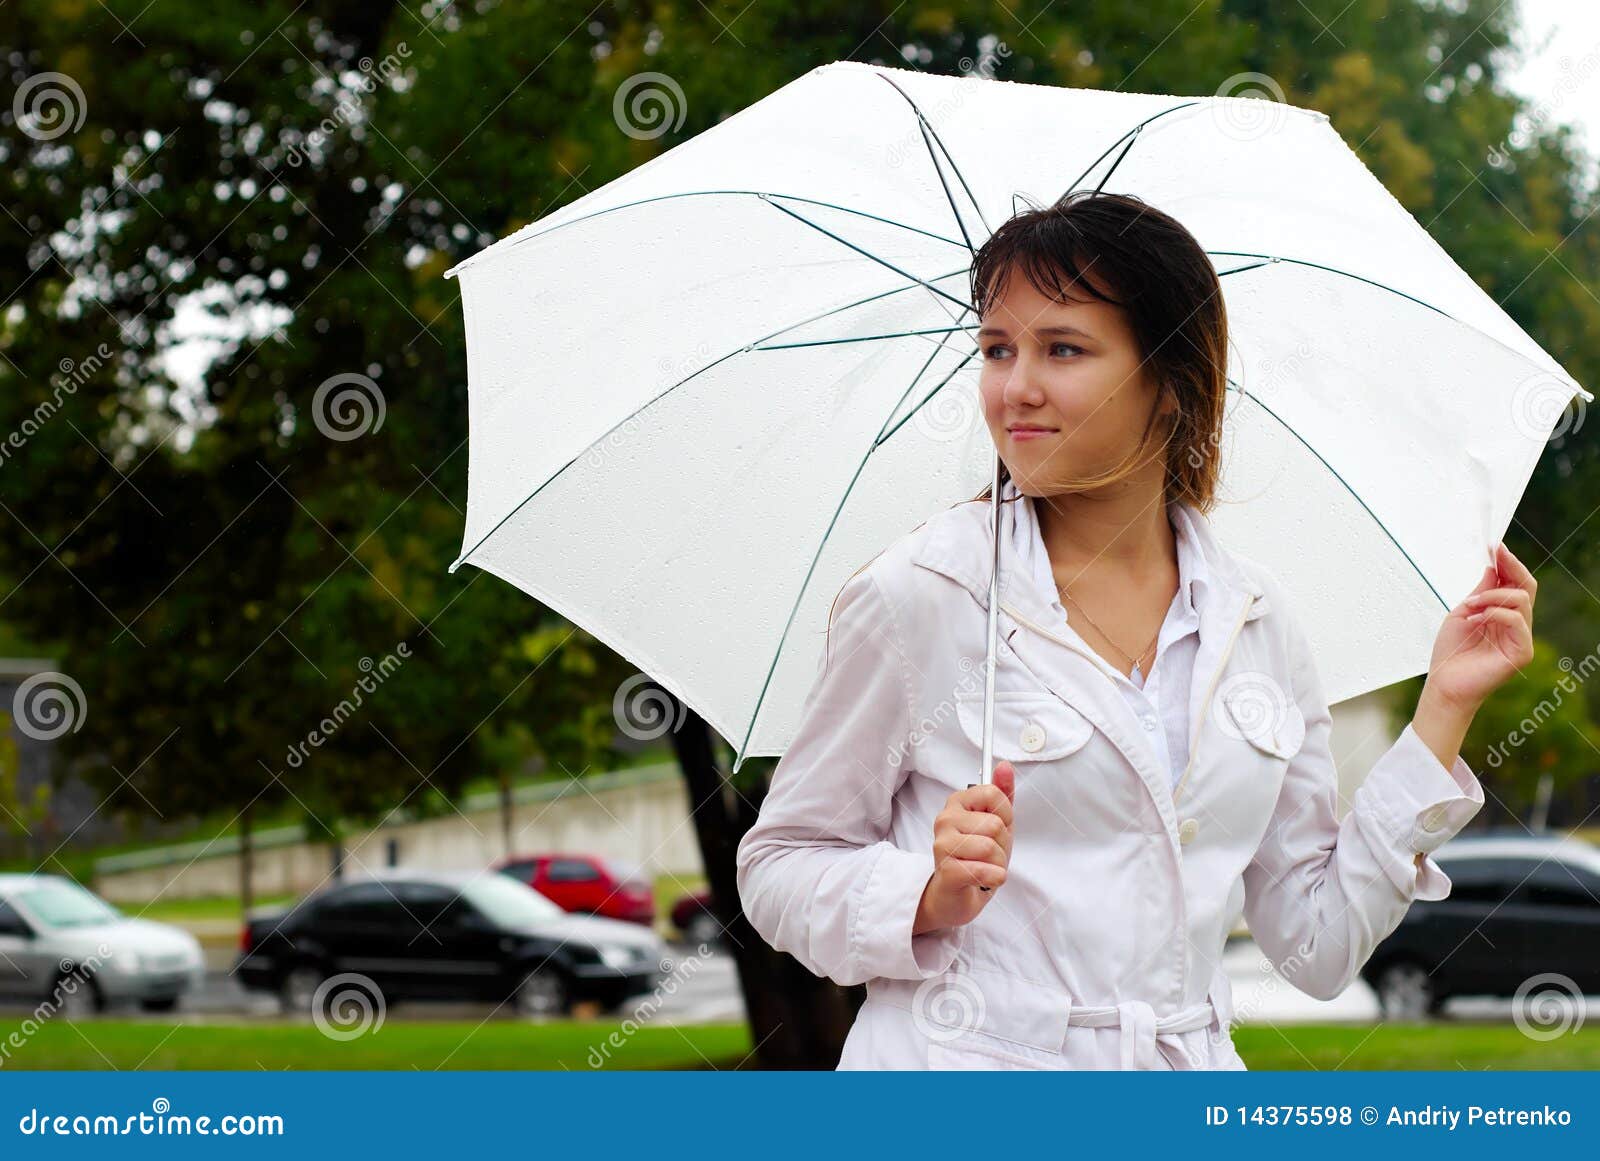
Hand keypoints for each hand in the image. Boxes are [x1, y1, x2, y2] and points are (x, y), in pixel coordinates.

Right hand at [912, 762, 1014, 934]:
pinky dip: (994, 878)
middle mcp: (945, 819)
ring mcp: (942, 844)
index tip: (996, 829)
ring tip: (984, 867)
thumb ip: (1001, 794)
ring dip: (998, 864)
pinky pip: (984, 869)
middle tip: (989, 855)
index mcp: (957, 802)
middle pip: (995, 825)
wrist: (956, 896)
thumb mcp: (995, 822)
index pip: (993, 794)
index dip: (1005, 815)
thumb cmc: (976, 857)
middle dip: (1003, 845)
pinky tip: (985, 880)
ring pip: (991, 848)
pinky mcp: (947, 871)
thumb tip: (1004, 766)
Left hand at [1425, 540, 1535, 712]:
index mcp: (1503, 614)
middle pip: (1526, 587)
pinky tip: (1476, 618)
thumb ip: (1481, 592)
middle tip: (1495, 552)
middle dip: (1511, 566)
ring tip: (1470, 605)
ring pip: (1521, 600)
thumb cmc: (1450, 652)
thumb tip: (1492, 566)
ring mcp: (1521, 638)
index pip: (1515, 583)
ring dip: (1492, 595)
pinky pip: (1516, 621)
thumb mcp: (1463, 613)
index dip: (1508, 563)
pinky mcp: (1522, 652)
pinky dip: (1495, 613)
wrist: (1444, 683)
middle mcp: (1516, 624)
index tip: (1495, 545)